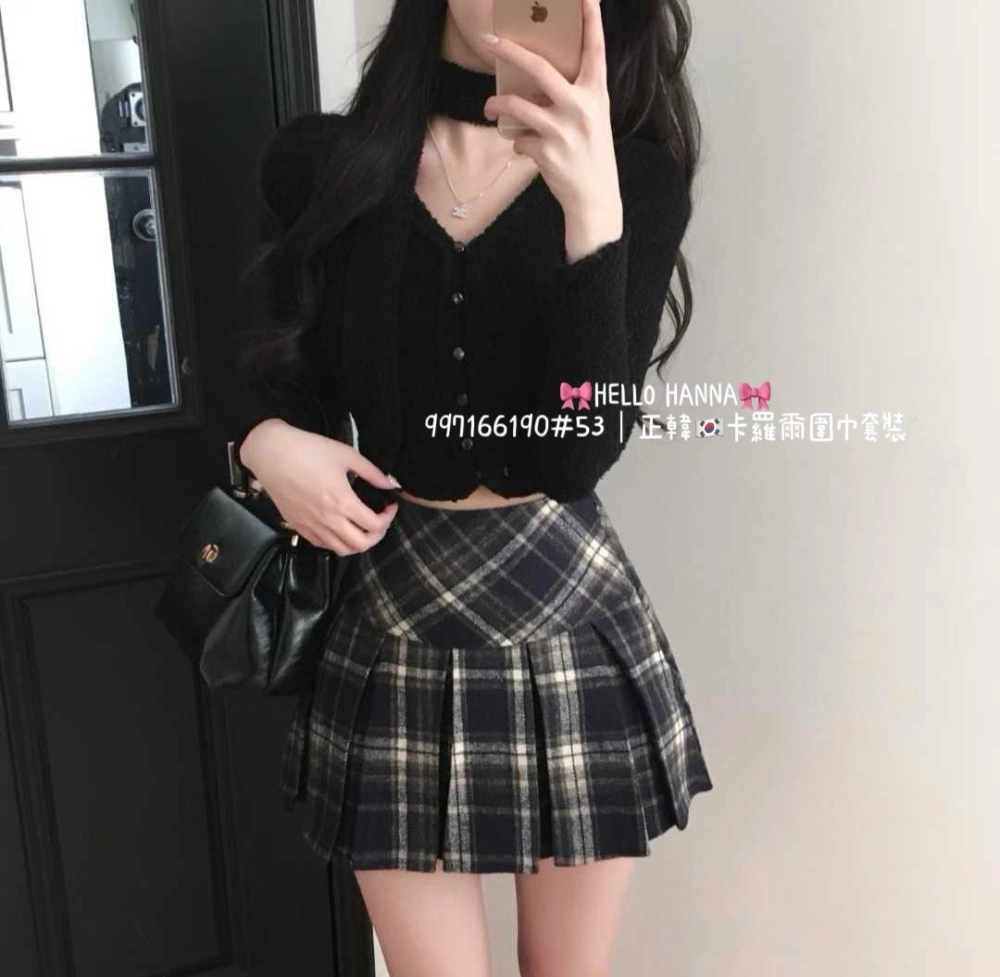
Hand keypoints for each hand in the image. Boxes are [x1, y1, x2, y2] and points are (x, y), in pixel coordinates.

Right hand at [240, 419, 398, 555]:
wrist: (271, 453)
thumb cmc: (308, 450)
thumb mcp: (346, 455)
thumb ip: (372, 472)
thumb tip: (390, 484)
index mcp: (343, 502)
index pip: (375, 525)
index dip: (388, 518)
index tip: (389, 506)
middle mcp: (328, 520)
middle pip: (361, 545)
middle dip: (377, 536)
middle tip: (379, 521)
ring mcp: (311, 526)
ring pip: (341, 550)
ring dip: (357, 543)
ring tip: (361, 528)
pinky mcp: (298, 526)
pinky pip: (322, 545)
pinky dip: (336, 542)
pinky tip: (339, 528)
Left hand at [481, 0, 621, 256]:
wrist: (594, 198)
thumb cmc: (591, 154)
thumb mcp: (594, 119)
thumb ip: (574, 96)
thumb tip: (538, 78)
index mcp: (597, 93)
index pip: (595, 49)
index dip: (590, 20)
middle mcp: (581, 107)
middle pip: (539, 68)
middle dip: (510, 51)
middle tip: (488, 41)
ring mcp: (563, 130)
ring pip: (517, 105)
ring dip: (496, 104)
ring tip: (489, 108)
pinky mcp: (547, 152)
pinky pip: (519, 138)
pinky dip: (518, 142)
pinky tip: (527, 149)